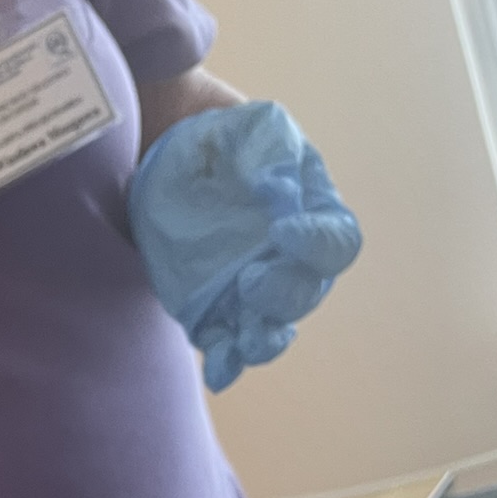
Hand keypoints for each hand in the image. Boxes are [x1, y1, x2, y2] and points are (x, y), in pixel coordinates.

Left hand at [127, 99, 361, 392]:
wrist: (160, 139)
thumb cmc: (218, 130)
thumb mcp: (255, 126)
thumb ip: (276, 157)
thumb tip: (279, 194)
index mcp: (311, 214)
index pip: (336, 243)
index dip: (316, 245)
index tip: (282, 231)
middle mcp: (286, 259)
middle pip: (305, 294)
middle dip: (284, 295)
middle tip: (252, 280)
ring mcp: (246, 286)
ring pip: (270, 328)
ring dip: (262, 340)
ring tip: (247, 342)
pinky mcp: (208, 305)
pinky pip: (225, 342)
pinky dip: (226, 360)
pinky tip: (220, 370)